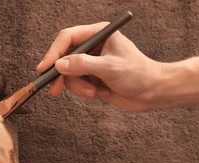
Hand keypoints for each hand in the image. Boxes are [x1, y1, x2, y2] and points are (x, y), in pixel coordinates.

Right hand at [37, 22, 164, 111]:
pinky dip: (85, 92)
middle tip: (56, 90)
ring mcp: (92, 63)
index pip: (68, 38)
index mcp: (99, 34)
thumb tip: (59, 65)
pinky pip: (77, 84)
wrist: (152, 92)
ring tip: (94, 92)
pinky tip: (99, 93)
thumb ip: (83, 65)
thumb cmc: (138, 74)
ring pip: (69, 74)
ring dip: (78, 86)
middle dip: (63, 75)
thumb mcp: (109, 68)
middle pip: (64, 57)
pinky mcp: (93, 77)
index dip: (54, 52)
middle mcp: (93, 46)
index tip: (45, 68)